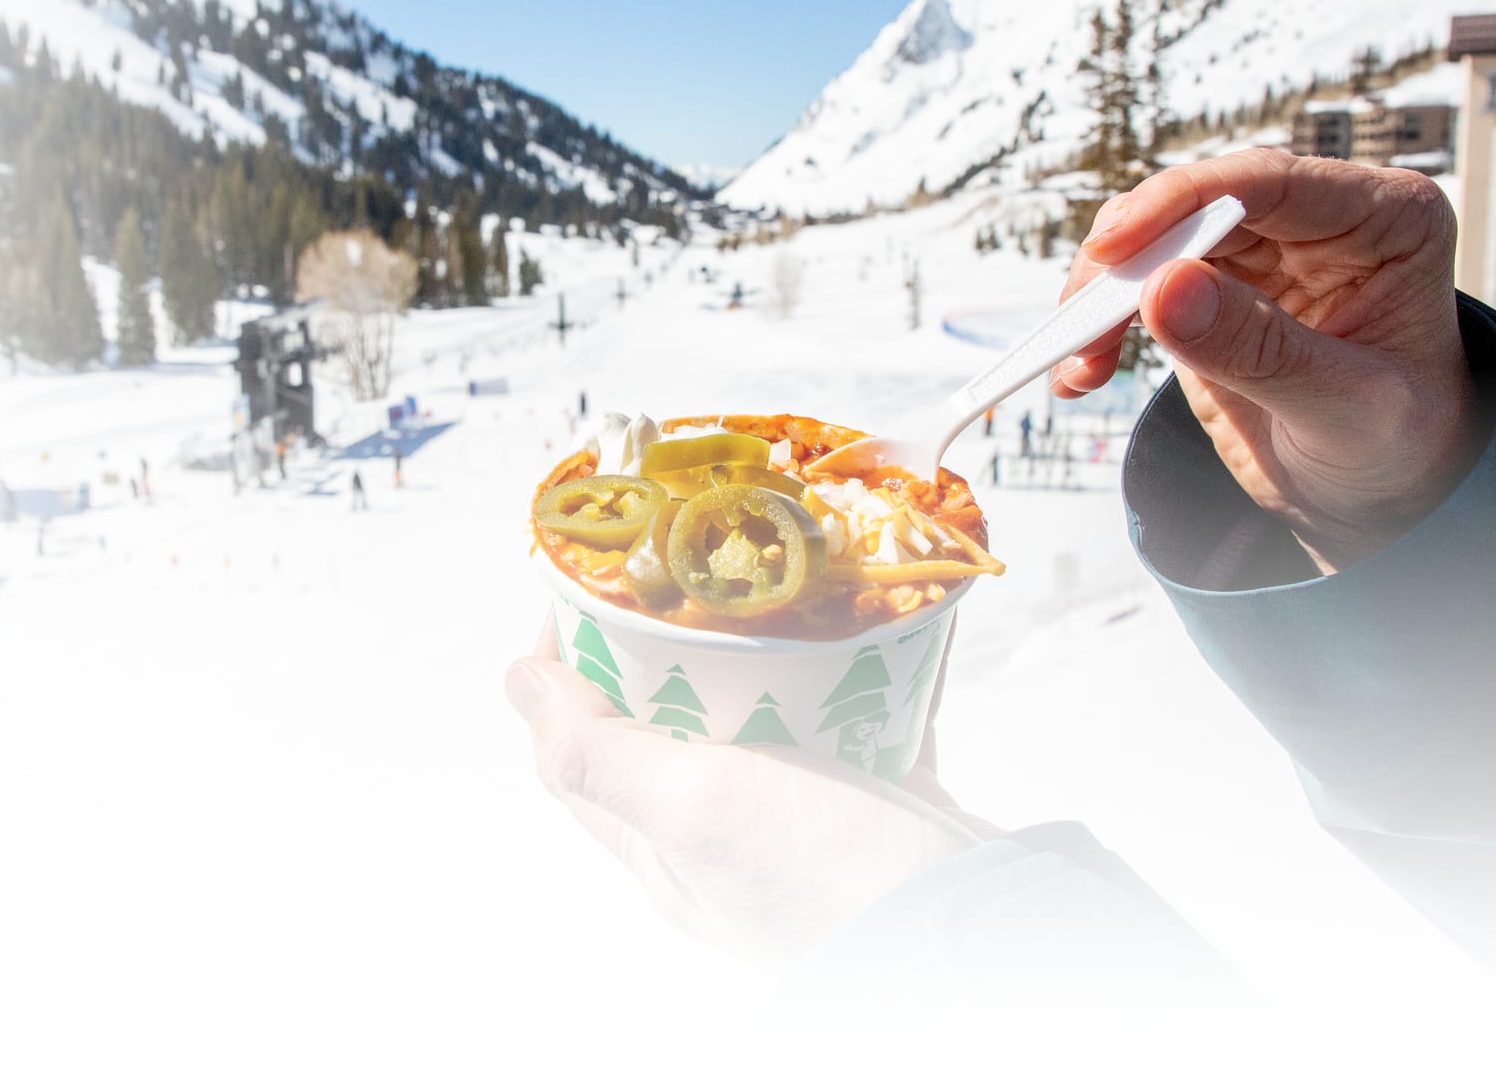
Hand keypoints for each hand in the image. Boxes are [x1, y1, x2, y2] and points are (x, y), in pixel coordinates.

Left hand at [505, 623, 1000, 961]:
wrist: (978, 927)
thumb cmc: (827, 876)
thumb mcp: (693, 808)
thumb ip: (599, 754)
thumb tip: (517, 684)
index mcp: (667, 843)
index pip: (581, 745)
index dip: (565, 662)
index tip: (581, 584)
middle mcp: (727, 832)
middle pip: (670, 718)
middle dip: (666, 640)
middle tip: (681, 567)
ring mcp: (806, 815)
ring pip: (765, 710)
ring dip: (764, 647)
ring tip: (773, 583)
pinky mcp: (880, 796)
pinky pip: (862, 713)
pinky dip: (862, 664)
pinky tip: (870, 621)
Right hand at [1052, 149, 1481, 570]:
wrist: (1377, 490)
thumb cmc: (1397, 442)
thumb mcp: (1345, 408)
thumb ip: (1259, 349)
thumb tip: (1164, 288)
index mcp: (1383, 220)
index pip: (1270, 182)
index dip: (1183, 201)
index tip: (1114, 246)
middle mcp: (1317, 220)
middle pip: (1195, 205)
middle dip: (1128, 260)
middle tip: (1081, 320)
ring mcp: (1259, 251)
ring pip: (1153, 239)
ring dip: (1103, 296)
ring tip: (1081, 362)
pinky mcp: (1210, 288)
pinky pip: (1138, 284)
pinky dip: (1101, 324)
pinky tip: (1084, 373)